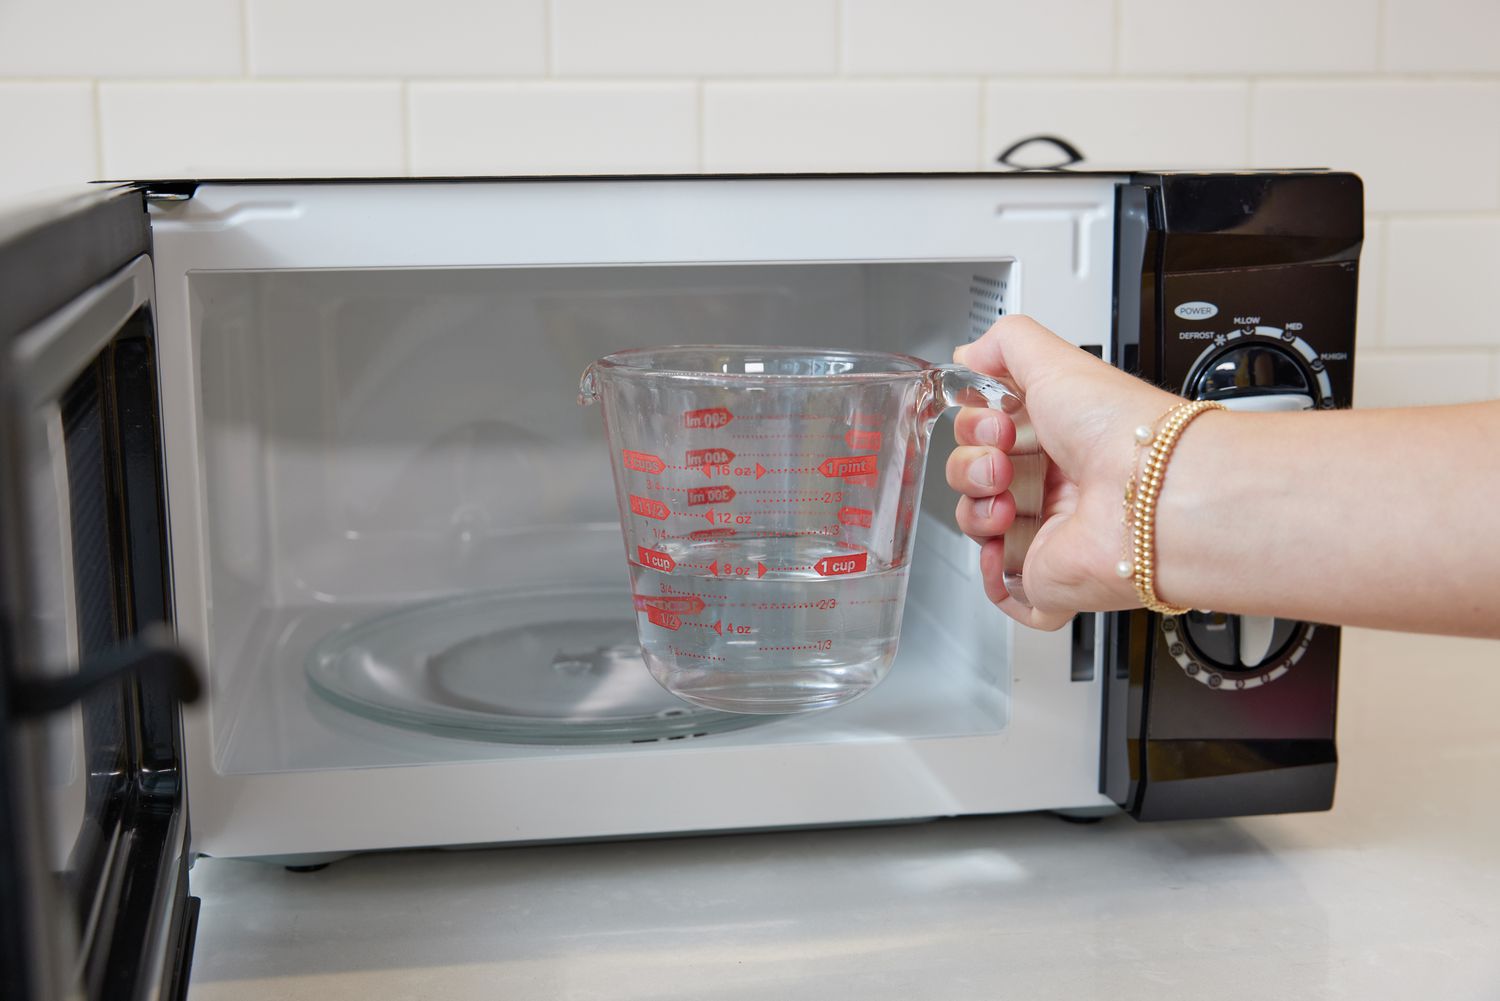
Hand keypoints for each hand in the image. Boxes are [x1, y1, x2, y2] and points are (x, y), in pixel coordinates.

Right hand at [946, 315, 1181, 629]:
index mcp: (1058, 436)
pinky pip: (999, 588)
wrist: (1151, 496)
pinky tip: (1003, 540)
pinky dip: (989, 571)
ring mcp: (1048, 532)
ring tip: (1007, 495)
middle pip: (974, 476)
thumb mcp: (1056, 359)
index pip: (989, 433)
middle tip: (1003, 450)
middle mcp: (1054, 483)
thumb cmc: (1119, 431)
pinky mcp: (1044, 578)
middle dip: (970, 460)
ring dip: (974, 504)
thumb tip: (971, 352)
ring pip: (975, 524)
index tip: (993, 413)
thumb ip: (1006, 343)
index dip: (976, 423)